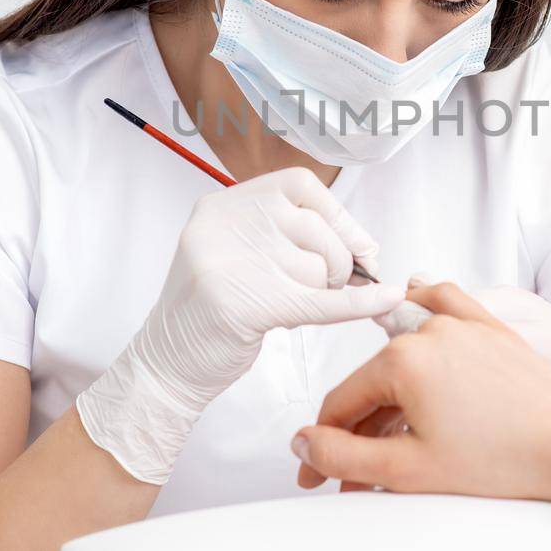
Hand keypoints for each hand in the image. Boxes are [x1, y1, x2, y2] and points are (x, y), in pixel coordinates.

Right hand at [78, 167, 403, 483]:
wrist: (166, 366)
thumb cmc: (210, 312)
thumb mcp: (234, 253)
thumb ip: (282, 234)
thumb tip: (362, 243)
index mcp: (222, 205)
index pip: (298, 184)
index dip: (336, 212)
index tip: (357, 242)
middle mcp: (223, 225)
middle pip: (315, 227)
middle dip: (340, 260)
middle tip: (337, 285)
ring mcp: (231, 263)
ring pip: (318, 267)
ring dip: (324, 292)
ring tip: (298, 306)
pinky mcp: (246, 306)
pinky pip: (321, 302)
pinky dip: (358, 305)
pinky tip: (383, 302)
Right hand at [296, 283, 550, 522]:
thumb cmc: (502, 460)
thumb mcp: (406, 470)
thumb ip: (343, 455)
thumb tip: (303, 442)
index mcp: (402, 360)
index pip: (342, 403)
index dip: (324, 446)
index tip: (319, 475)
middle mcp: (428, 330)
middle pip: (374, 384)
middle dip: (359, 432)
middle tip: (355, 476)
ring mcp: (462, 324)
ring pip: (405, 357)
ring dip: (388, 398)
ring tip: (388, 443)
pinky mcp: (490, 327)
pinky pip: (445, 306)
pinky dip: (422, 313)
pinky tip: (407, 316)